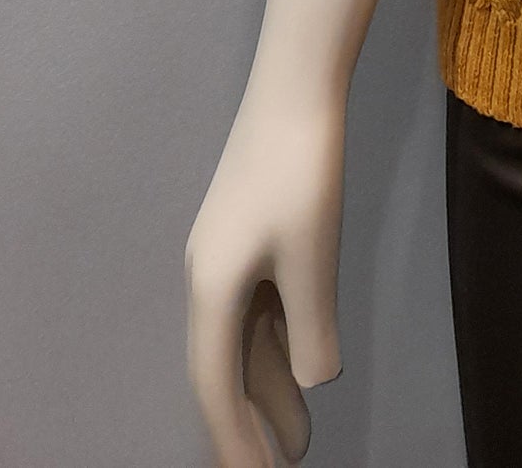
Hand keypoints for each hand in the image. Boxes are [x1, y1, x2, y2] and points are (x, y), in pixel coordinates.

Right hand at [185, 81, 342, 463]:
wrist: (295, 88)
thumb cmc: (301, 172)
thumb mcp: (312, 257)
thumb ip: (311, 327)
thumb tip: (312, 380)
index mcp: (212, 290)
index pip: (216, 385)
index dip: (234, 437)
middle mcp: (208, 281)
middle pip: (225, 369)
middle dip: (252, 424)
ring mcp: (226, 259)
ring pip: (245, 341)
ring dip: (270, 388)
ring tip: (301, 437)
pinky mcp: (249, 238)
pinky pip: (258, 310)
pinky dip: (278, 345)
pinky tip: (303, 366)